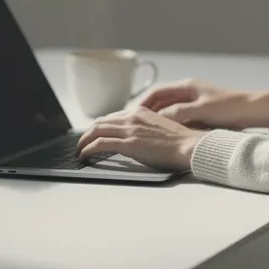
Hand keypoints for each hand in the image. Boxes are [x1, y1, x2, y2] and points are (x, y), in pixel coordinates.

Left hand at [77, 107, 206, 170]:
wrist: (189, 146)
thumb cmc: (180, 142)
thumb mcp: (160, 128)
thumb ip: (145, 129)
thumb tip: (135, 138)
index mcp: (141, 112)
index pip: (112, 117)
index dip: (99, 126)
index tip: (93, 134)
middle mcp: (133, 117)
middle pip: (101, 122)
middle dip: (87, 133)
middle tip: (81, 143)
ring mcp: (130, 129)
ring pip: (96, 131)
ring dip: (83, 141)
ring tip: (78, 151)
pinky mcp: (129, 143)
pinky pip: (100, 144)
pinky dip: (88, 149)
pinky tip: (84, 156)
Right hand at [140, 79, 268, 129]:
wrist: (255, 111)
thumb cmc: (230, 107)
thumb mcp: (201, 110)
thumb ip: (178, 113)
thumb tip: (157, 119)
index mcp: (187, 87)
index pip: (156, 92)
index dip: (142, 103)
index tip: (132, 115)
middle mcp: (189, 93)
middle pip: (161, 102)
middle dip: (147, 113)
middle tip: (135, 126)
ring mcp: (195, 104)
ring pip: (169, 112)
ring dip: (159, 121)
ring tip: (147, 133)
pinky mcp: (202, 114)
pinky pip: (180, 119)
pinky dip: (171, 126)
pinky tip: (167, 136)